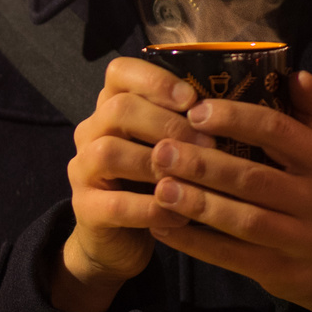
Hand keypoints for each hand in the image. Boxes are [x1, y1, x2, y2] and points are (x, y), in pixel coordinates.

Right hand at [49, 56, 215, 311]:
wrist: (119, 239)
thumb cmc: (153, 183)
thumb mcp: (167, 147)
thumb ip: (184, 124)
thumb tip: (230, 108)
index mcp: (110, 106)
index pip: (120, 72)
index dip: (156, 81)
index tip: (192, 99)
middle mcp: (90, 131)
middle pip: (118, 109)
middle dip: (168, 124)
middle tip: (209, 145)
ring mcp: (82, 169)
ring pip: (110, 152)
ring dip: (158, 164)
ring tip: (195, 179)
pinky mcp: (84, 208)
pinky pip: (117, 204)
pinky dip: (154, 209)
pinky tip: (182, 215)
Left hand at [147, 71, 311, 311]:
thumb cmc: (310, 186)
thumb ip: (307, 109)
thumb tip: (297, 74)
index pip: (277, 130)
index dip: (235, 118)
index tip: (194, 111)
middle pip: (254, 178)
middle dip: (204, 164)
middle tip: (161, 150)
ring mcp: (304, 240)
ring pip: (244, 221)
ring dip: (197, 204)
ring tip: (159, 187)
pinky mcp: (281, 272)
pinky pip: (232, 257)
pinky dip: (195, 242)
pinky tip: (162, 224)